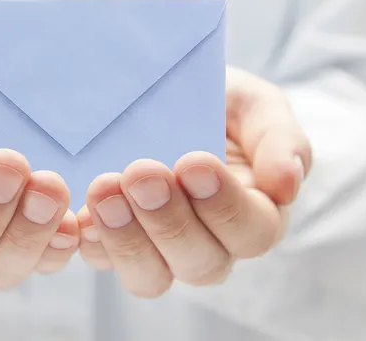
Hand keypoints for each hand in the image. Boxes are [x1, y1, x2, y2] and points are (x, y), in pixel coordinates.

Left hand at [78, 67, 311, 297]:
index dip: (225, 207)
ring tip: (104, 189)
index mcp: (250, 210)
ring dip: (126, 238)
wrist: (155, 90)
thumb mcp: (252, 102)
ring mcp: (156, 244)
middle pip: (200, 263)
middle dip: (170, 222)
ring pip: (150, 276)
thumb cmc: (210, 98)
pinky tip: (77, 213)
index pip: (252, 231)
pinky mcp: (112, 237)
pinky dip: (90, 241)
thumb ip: (278, 138)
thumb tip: (287, 185)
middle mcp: (207, 239)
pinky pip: (101, 258)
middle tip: (141, 172)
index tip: (194, 162)